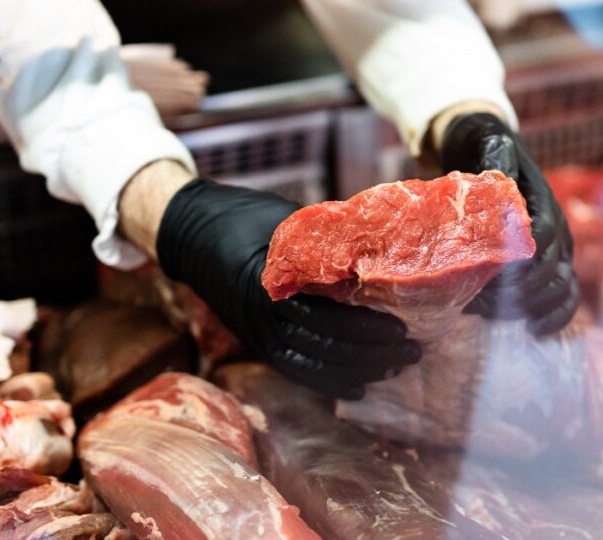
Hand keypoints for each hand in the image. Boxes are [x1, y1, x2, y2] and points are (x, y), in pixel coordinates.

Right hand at [156, 180, 420, 399]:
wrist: (190, 231)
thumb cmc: (245, 217)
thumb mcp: (287, 220)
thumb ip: (327, 239)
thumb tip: (385, 241)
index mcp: (273, 284)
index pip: (326, 316)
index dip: (366, 327)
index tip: (402, 327)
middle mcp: (263, 316)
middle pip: (326, 346)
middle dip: (373, 354)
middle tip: (412, 351)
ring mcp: (257, 334)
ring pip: (314, 365)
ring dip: (358, 370)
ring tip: (396, 367)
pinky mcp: (257, 343)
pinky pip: (296, 371)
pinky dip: (329, 382)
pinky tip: (359, 385)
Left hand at [440, 112, 579, 334]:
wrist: (492, 152)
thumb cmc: (487, 151)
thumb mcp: (490, 148)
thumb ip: (495, 161)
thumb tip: (497, 176)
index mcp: (543, 204)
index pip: (543, 238)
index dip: (520, 261)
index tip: (489, 275)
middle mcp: (556, 229)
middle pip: (551, 270)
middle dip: (518, 292)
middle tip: (477, 301)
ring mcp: (556, 251)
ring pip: (561, 289)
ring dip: (530, 308)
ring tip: (490, 313)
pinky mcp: (549, 267)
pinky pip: (565, 297)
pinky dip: (555, 318)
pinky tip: (535, 332)